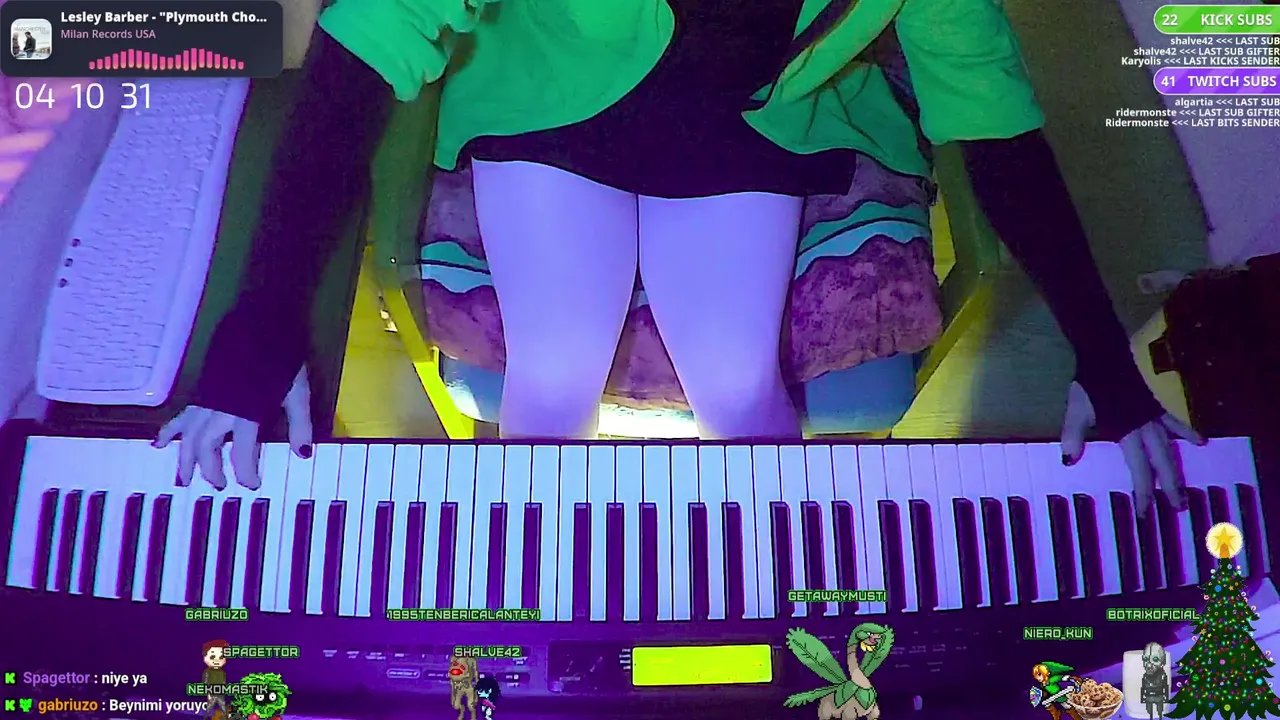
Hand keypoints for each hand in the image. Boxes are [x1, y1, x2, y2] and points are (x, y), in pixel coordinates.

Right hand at [154, 367, 312, 489]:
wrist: (260, 323)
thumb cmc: (281, 357)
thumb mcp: (297, 392)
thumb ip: (299, 424)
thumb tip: (302, 454)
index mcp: (246, 412)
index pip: (241, 452)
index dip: (246, 473)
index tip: (252, 485)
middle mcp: (220, 409)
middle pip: (207, 447)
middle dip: (211, 469)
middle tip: (219, 485)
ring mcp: (206, 399)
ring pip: (188, 435)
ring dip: (184, 459)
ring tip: (182, 478)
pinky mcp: (199, 390)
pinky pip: (180, 416)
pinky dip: (169, 431)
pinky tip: (158, 443)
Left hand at [1060, 381, 1204, 516]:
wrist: (1105, 355)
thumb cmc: (1090, 385)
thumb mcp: (1076, 411)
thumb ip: (1073, 436)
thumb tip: (1068, 460)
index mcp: (1128, 433)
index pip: (1140, 470)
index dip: (1143, 492)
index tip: (1144, 512)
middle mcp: (1147, 429)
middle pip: (1163, 464)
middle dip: (1170, 487)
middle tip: (1178, 508)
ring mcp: (1155, 417)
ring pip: (1171, 449)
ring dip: (1178, 470)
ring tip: (1185, 488)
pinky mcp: (1157, 407)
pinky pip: (1176, 424)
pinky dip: (1188, 433)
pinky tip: (1200, 443)